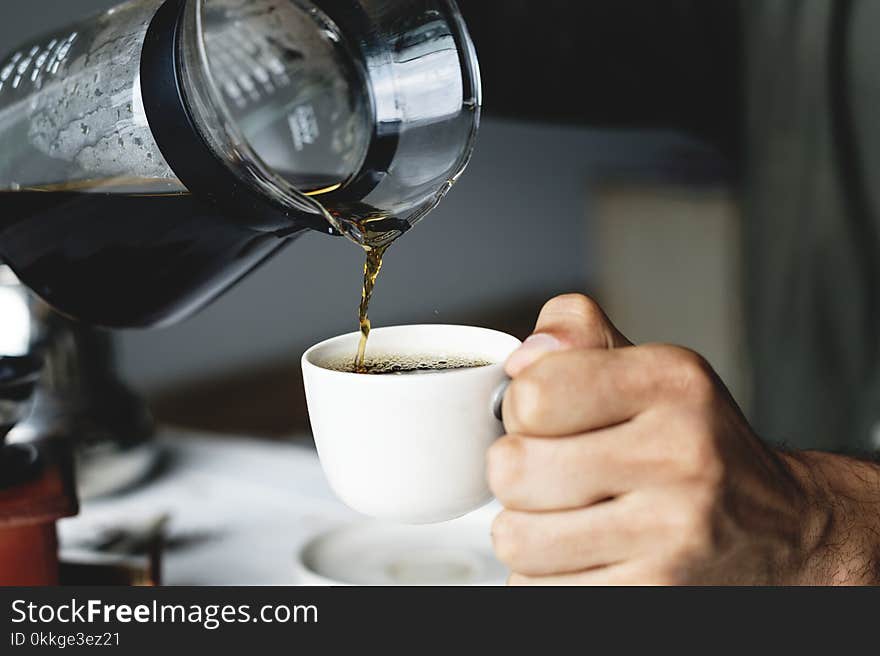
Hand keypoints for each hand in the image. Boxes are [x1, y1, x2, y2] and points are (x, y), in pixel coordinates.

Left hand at [489, 294, 879, 584]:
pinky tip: (584, 554)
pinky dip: (545, 576)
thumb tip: (521, 357)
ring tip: (564, 516)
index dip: (519, 408)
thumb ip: (576, 332)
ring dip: (525, 529)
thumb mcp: (647, 368)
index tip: (544, 417)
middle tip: (549, 471)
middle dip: (514, 472)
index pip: (533, 395)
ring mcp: (673, 534)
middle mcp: (680, 456)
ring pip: (516, 538)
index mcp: (672, 383)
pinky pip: (540, 589)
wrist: (778, 530)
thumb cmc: (692, 443)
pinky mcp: (655, 594)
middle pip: (513, 468)